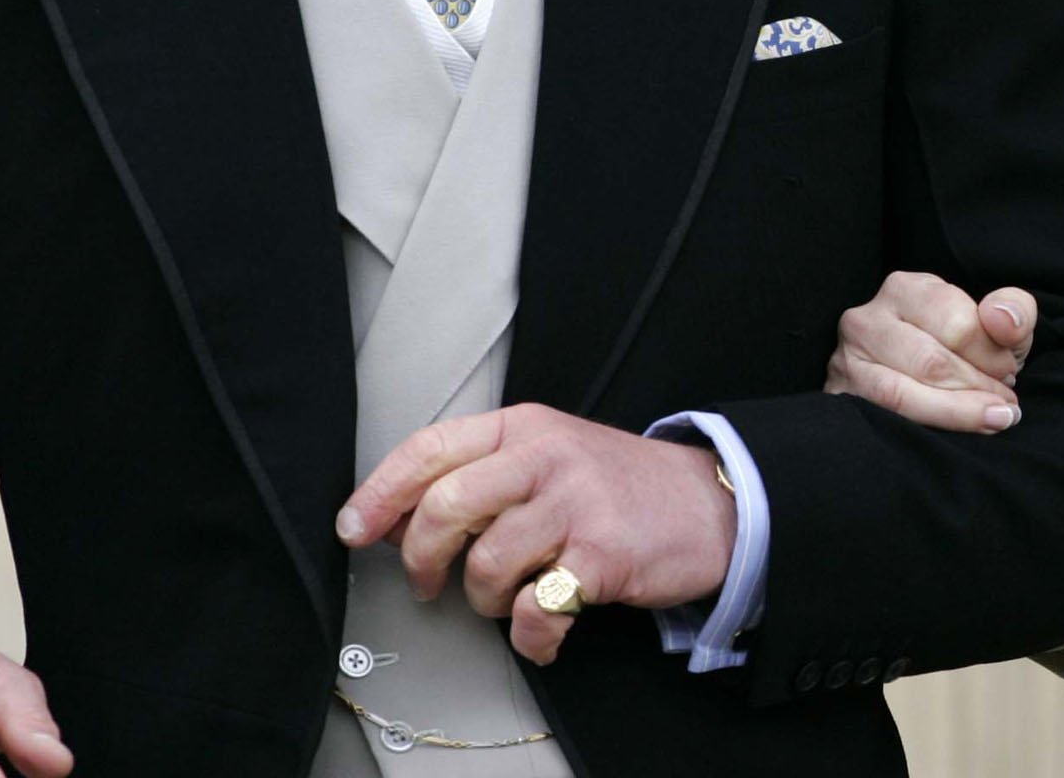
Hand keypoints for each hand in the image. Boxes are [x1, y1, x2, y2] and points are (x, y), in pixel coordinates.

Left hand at [338, 404, 737, 665]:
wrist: (710, 504)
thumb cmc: (617, 487)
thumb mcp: (548, 457)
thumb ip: (480, 477)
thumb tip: (393, 519)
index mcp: (524, 428)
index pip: (431, 448)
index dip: (381, 492)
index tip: (353, 529)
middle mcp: (548, 457)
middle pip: (446, 506)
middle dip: (420, 557)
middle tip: (426, 582)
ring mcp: (577, 505)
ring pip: (484, 564)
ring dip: (482, 600)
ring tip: (507, 598)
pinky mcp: (603, 555)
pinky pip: (534, 609)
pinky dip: (528, 635)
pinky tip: (542, 629)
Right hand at [824, 270, 1036, 433]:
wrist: (925, 377)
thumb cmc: (965, 348)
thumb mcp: (996, 323)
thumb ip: (1014, 311)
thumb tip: (1002, 319)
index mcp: (905, 289)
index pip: (956, 323)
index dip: (992, 356)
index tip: (1010, 373)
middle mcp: (867, 320)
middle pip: (930, 362)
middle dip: (976, 389)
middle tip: (1006, 407)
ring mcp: (846, 361)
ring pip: (901, 395)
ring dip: (956, 414)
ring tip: (993, 421)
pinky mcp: (840, 398)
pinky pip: (882, 420)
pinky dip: (927, 429)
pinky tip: (957, 435)